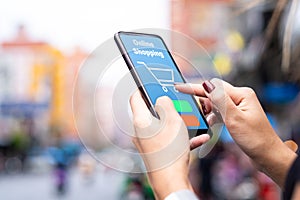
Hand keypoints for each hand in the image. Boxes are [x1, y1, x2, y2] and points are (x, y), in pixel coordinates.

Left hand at [130, 91, 209, 198]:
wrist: (171, 182)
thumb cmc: (170, 151)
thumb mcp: (173, 121)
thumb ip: (167, 105)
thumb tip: (161, 99)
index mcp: (141, 121)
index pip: (135, 97)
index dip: (144, 88)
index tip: (153, 83)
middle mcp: (141, 132)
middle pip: (151, 112)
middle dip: (167, 107)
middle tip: (178, 103)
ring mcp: (148, 143)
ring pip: (163, 126)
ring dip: (178, 123)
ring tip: (191, 122)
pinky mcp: (156, 153)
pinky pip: (168, 140)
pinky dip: (181, 137)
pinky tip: (198, 138)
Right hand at [175, 78, 296, 187]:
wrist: (266, 155)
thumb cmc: (255, 138)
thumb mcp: (234, 118)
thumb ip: (220, 100)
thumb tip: (206, 84)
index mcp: (241, 94)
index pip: (213, 87)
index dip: (194, 87)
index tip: (180, 87)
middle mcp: (239, 97)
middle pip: (213, 93)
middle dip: (201, 99)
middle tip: (190, 107)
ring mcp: (238, 106)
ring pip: (215, 102)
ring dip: (207, 109)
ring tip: (201, 117)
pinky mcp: (236, 115)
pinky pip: (219, 111)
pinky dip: (212, 116)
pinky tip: (210, 122)